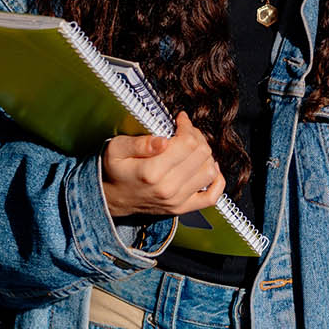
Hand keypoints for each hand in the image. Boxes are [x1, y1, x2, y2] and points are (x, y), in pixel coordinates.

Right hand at [101, 111, 223, 218]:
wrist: (111, 199)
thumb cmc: (114, 170)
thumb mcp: (116, 150)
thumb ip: (138, 143)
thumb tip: (163, 141)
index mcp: (151, 172)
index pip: (187, 143)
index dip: (187, 126)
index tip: (180, 120)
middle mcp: (167, 189)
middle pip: (201, 154)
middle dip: (196, 136)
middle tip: (185, 131)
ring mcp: (177, 200)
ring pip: (209, 170)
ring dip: (206, 154)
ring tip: (193, 147)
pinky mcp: (182, 208)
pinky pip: (212, 197)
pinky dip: (217, 180)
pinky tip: (208, 167)